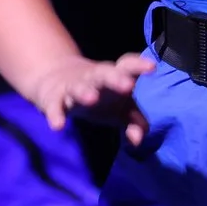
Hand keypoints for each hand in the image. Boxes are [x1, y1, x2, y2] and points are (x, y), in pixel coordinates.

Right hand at [30, 53, 157, 144]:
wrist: (57, 79)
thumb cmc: (102, 95)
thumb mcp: (122, 109)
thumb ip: (134, 123)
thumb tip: (137, 140)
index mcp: (114, 76)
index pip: (127, 66)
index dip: (138, 65)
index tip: (152, 67)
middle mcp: (94, 78)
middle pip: (104, 74)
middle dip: (115, 78)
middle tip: (128, 86)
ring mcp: (73, 86)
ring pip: (78, 87)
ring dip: (84, 92)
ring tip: (91, 99)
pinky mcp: (54, 99)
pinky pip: (55, 106)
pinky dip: (56, 114)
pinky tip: (58, 126)